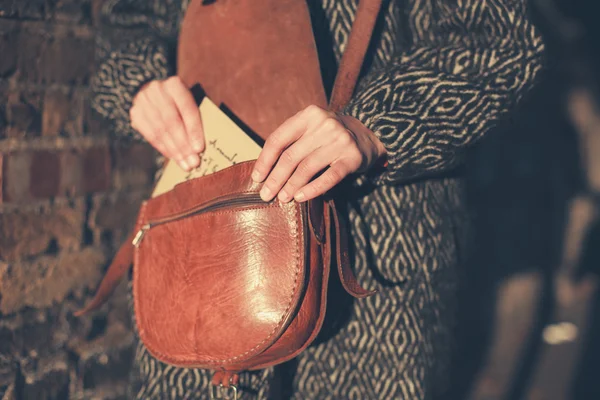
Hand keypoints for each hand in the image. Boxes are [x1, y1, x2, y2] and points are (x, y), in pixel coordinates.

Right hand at [129, 76, 203, 170]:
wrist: (152, 93)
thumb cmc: (178, 101)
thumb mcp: (188, 102)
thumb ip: (194, 117)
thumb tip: (200, 145)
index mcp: (174, 84)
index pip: (187, 109)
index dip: (194, 130)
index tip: (199, 148)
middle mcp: (156, 90)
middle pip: (172, 122)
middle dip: (184, 145)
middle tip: (193, 161)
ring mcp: (143, 101)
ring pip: (160, 130)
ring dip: (174, 150)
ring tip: (185, 163)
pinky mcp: (135, 113)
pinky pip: (150, 135)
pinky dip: (163, 148)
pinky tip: (173, 157)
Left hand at [251, 105, 386, 202]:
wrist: (370, 134)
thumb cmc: (330, 136)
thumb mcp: (311, 128)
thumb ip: (291, 142)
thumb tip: (264, 171)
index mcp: (309, 115)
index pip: (279, 139)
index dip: (265, 160)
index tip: (257, 178)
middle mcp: (324, 125)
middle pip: (291, 156)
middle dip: (275, 178)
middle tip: (266, 195)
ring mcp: (340, 141)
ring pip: (307, 168)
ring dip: (291, 186)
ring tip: (282, 199)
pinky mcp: (352, 158)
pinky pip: (329, 177)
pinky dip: (313, 189)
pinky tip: (301, 197)